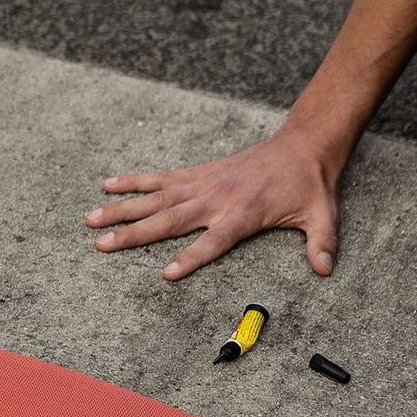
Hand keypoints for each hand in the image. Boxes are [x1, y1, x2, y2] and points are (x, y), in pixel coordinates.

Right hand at [85, 125, 342, 281]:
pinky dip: (134, 182)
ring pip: (155, 200)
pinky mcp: (197, 173)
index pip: (213, 241)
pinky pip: (160, 179)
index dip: (192, 257)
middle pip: (169, 220)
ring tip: (90, 218)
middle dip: (134, 233)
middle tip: (102, 244)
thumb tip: (325, 269)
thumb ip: (321, 242)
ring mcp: (202, 184)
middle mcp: (216, 199)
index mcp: (243, 213)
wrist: (304, 142)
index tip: (167, 274)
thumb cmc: (309, 183)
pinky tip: (108, 184)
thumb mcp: (322, 214)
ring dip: (121, 209)